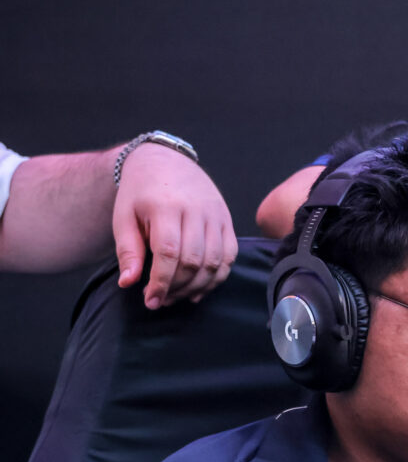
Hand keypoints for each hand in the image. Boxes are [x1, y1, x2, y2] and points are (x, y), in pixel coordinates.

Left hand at [112, 143, 236, 308]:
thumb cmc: (140, 193)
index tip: (151, 300)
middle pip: (194, 260)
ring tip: (178, 296)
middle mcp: (197, 209)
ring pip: (215, 261)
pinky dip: (217, 276)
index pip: (169, 252)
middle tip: (161, 300)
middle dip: (177, 288)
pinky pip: (229, 255)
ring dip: (197, 286)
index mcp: (167, 206)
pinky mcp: (227, 219)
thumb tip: (128, 283)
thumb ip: (127, 250)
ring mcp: (216, 214)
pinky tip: (200, 288)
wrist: (166, 161)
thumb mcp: (124, 217)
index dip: (161, 282)